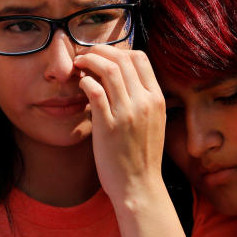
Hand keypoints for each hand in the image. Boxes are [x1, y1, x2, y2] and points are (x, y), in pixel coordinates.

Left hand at [74, 46, 165, 204]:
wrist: (138, 186)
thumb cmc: (141, 156)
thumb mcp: (154, 123)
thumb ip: (144, 100)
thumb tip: (126, 79)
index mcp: (157, 99)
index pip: (140, 58)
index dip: (119, 50)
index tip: (104, 55)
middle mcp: (144, 102)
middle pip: (122, 59)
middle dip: (100, 50)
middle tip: (85, 54)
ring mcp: (127, 113)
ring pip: (108, 70)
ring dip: (90, 60)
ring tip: (79, 63)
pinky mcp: (108, 126)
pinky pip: (94, 90)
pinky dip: (85, 81)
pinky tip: (80, 84)